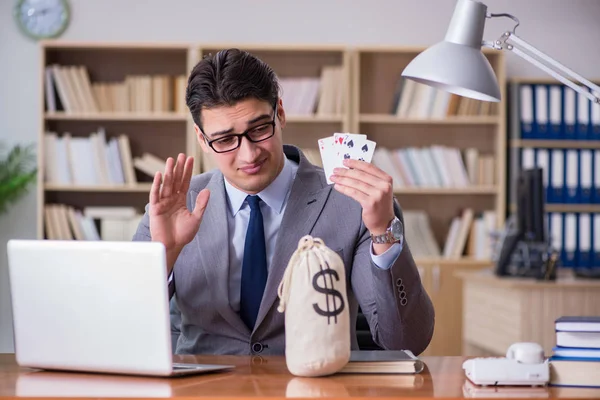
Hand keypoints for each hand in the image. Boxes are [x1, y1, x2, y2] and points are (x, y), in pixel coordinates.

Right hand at [149, 153, 209, 267]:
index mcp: (180, 200)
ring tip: (171, 160)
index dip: (187, 171)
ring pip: (166, 184)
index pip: (184, 182)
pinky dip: (157, 185)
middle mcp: (171, 199)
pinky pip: (156, 194)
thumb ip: (201, 204)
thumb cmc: (183, 234)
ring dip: (168, 172)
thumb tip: (207, 190)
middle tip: (181, 155)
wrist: (172, 246)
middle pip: (175, 180)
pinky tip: (160, 175)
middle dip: (178, 168)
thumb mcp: (196, 218)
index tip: (190, 159)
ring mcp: (163, 202)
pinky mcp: (155, 208)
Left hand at [330, 159, 394, 252]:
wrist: (384, 223)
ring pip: (356, 184)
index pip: (369, 167)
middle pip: (360, 175)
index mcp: (387, 179)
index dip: (355, 163)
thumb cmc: (379, 204)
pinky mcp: (370, 203)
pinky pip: (354, 193)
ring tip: (333, 178)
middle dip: (346, 172)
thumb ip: (370, 179)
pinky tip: (337, 187)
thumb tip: (351, 168)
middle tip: (335, 170)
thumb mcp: (379, 189)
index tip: (345, 161)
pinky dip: (344, 189)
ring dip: (342, 179)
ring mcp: (378, 195)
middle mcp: (384, 186)